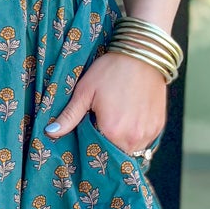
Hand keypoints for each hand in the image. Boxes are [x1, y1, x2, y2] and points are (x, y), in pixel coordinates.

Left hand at [42, 52, 166, 153]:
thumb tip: (50, 132)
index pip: (100, 154)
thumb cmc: (111, 70)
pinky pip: (146, 141)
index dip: (93, 148)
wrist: (143, 54)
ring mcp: (148, 132)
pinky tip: (130, 120)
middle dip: (109, 146)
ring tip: (117, 123)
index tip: (90, 138)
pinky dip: (137, 135)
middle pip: (117, 154)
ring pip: (133, 150)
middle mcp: (133, 137)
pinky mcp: (159, 126)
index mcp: (112, 131)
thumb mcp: (85, 91)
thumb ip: (69, 115)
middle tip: (102, 129)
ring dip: (124, 142)